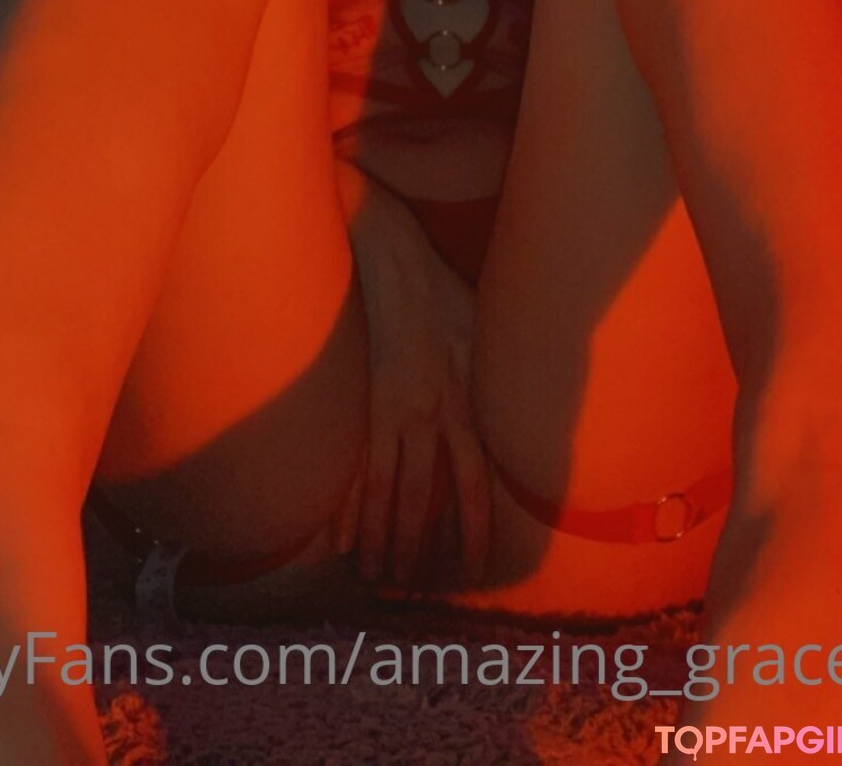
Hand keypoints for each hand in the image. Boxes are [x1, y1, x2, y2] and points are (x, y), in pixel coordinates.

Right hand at [334, 165, 490, 589]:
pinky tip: (339, 539)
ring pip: (389, 492)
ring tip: (374, 575)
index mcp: (464, 402)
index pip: (474, 482)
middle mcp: (432, 414)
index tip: (470, 565)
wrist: (390, 253)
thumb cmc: (437, 286)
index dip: (473, 528)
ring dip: (381, 539)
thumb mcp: (480, 332)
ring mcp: (394, 408)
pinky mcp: (362, 396)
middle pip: (426, 498)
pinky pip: (356, 463)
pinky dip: (347, 506)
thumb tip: (502, 410)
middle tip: (408, 587)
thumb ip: (487, 378)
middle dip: (417, 548)